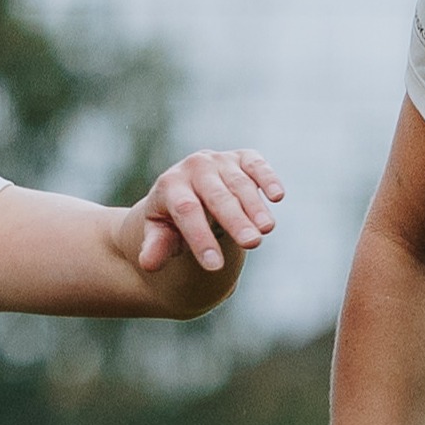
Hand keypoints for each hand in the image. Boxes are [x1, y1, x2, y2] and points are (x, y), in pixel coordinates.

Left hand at [124, 148, 286, 275]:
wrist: (187, 189)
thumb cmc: (173, 220)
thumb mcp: (160, 234)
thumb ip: (155, 247)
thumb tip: (147, 264)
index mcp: (170, 185)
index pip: (187, 211)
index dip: (200, 238)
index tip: (214, 266)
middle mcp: (194, 167)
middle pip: (217, 196)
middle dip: (235, 221)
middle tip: (251, 243)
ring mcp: (219, 160)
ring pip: (239, 183)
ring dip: (255, 206)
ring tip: (267, 229)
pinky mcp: (242, 158)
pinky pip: (256, 165)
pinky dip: (268, 178)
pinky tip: (277, 196)